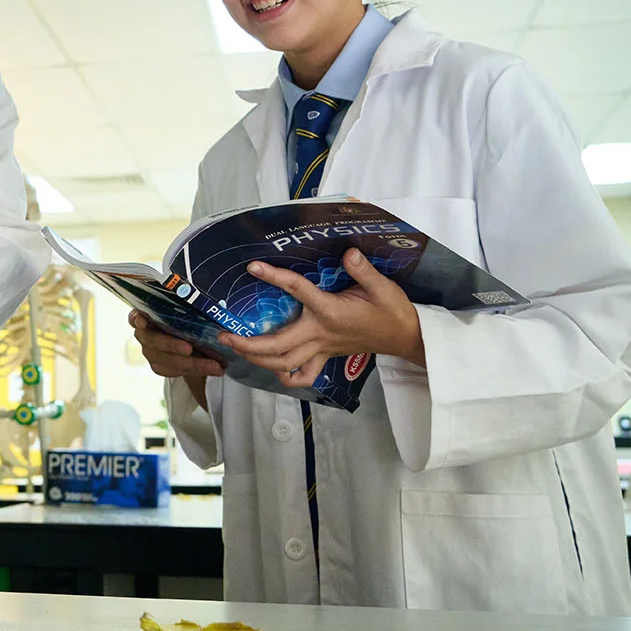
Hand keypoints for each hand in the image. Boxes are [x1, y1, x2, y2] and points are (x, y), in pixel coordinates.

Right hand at [127, 311, 227, 381]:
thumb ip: (187, 308)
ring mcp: (150, 352)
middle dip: (171, 345)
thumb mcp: (186, 310)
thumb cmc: (185, 318)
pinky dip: (193, 370)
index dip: (137, 319)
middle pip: (152, 341)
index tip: (143, 321)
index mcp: (146, 316)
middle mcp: (144, 334)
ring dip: (190, 363)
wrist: (189, 338)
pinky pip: (174, 371)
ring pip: (165, 360)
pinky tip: (210, 368)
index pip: (135, 317)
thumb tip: (204, 305)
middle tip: (189, 348)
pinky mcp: (159, 366)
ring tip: (213, 364)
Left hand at [221, 248, 424, 387]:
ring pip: (284, 364)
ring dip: (257, 359)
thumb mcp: (383, 286)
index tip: (253, 267)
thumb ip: (363, 270)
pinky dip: (286, 377)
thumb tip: (348, 253)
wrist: (406, 336)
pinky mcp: (326, 357)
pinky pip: (303, 375)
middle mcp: (320, 334)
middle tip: (224, 335)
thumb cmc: (392, 310)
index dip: (275, 277)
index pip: (297, 291)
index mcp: (330, 312)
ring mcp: (321, 349)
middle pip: (278, 345)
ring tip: (236, 349)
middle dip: (248, 343)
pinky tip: (273, 370)